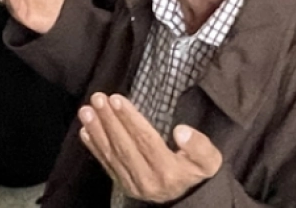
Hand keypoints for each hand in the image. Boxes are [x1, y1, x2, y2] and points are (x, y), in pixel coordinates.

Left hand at [78, 94, 222, 202]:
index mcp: (168, 171)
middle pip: (125, 146)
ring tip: (86, 111)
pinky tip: (85, 131)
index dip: (130, 119)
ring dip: (97, 131)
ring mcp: (132, 184)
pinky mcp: (123, 185)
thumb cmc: (196, 171)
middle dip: (109, 121)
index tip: (117, 99)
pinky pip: (106, 165)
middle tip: (98, 99)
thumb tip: (181, 131)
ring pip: (112, 155)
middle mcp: (147, 180)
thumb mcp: (209, 160)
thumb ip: (199, 145)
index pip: (145, 140)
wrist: (187, 198)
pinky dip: (94, 147)